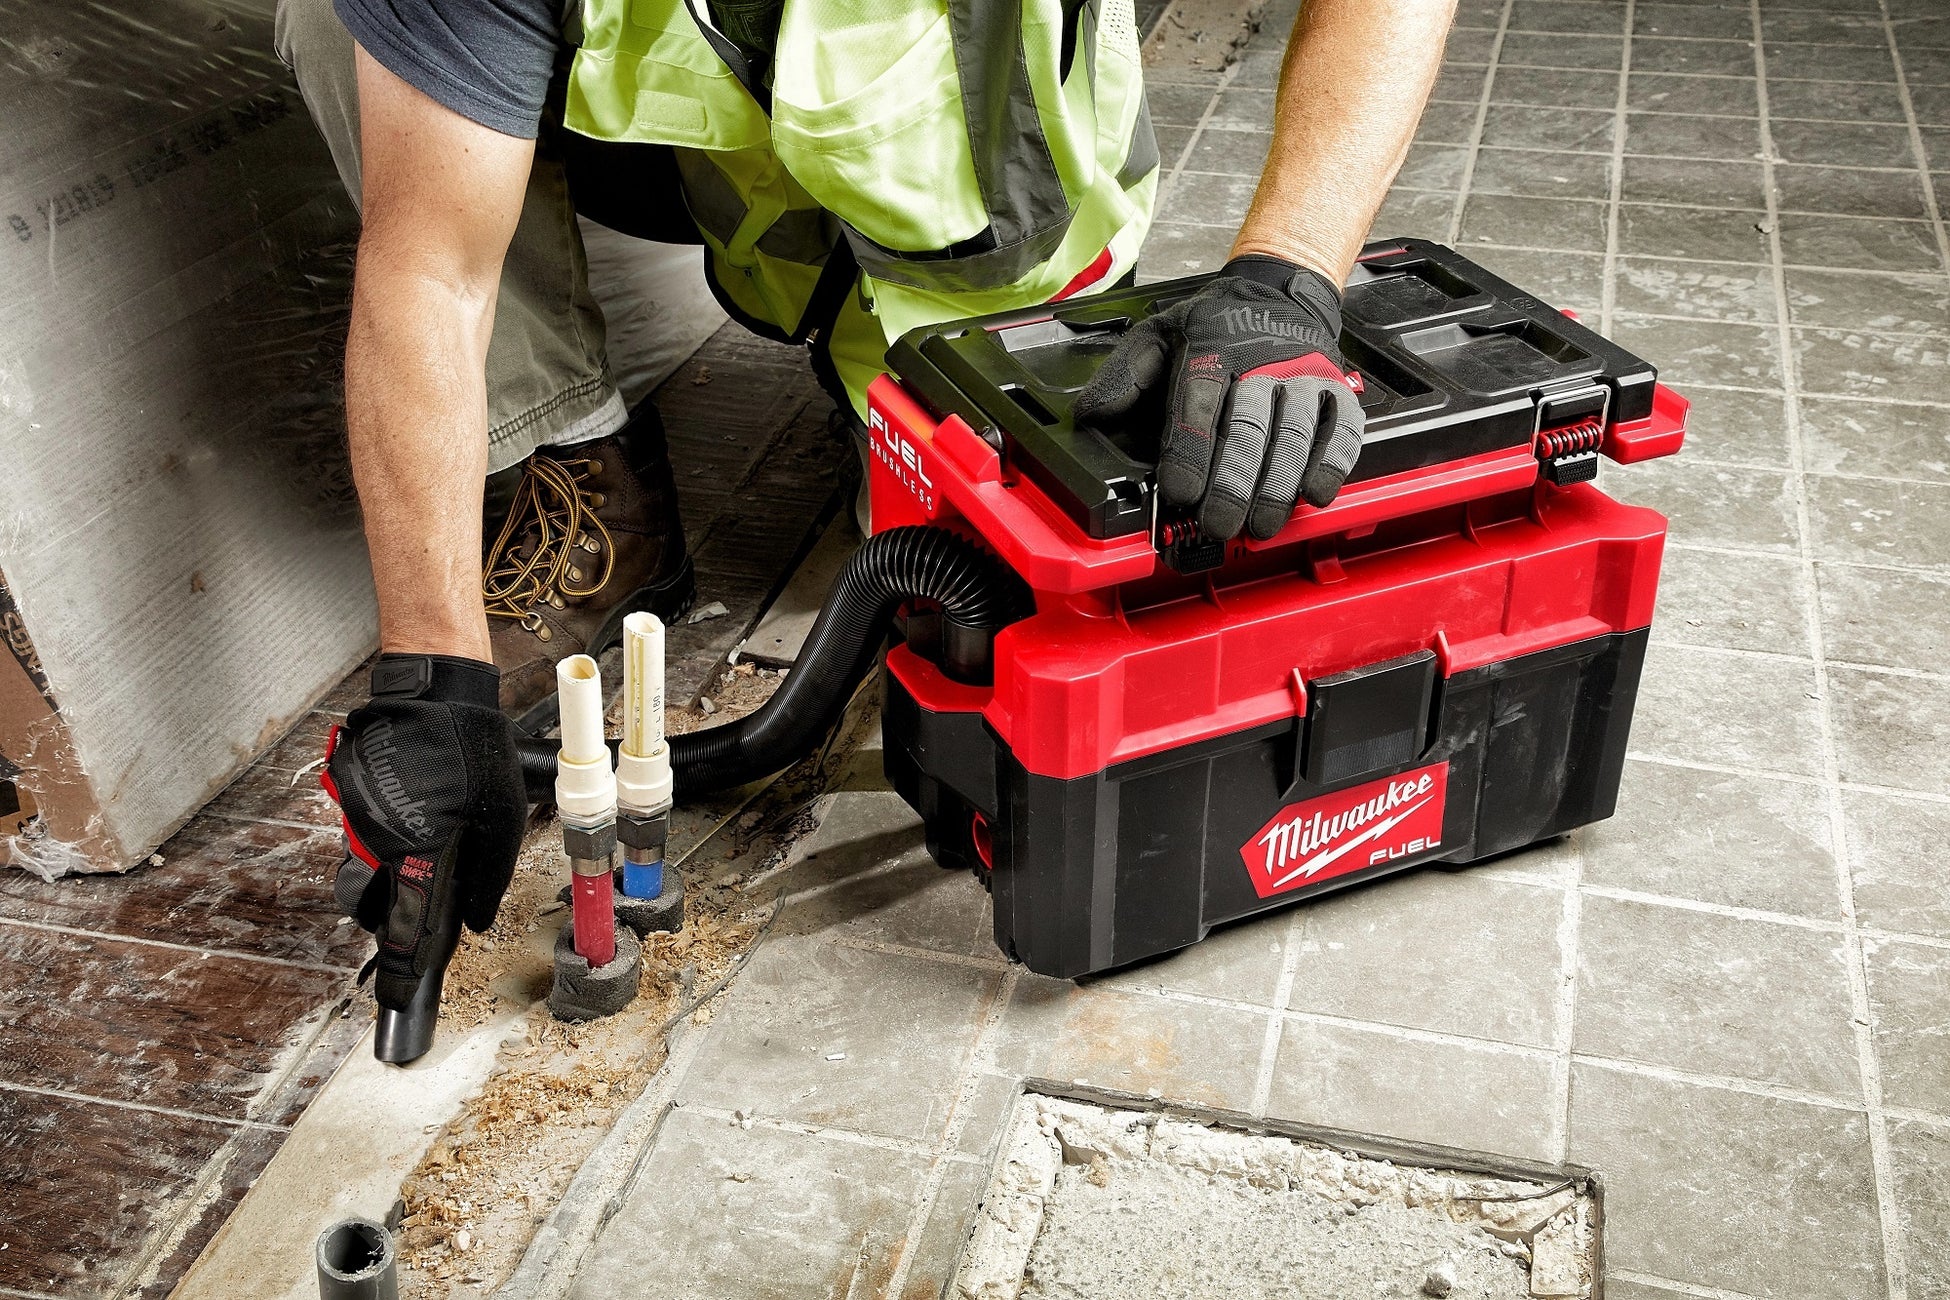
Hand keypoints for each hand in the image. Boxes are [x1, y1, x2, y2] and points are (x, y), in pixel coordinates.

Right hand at [323, 654, 525, 1010]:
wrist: (433, 692)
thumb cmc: (472, 749)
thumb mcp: (503, 818)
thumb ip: (490, 875)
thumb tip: (477, 920)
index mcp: (418, 850)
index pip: (405, 927)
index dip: (403, 969)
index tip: (399, 1000)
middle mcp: (378, 841)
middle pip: (369, 909)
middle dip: (389, 923)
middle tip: (416, 919)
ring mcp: (358, 821)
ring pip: (361, 877)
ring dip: (386, 884)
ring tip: (421, 863)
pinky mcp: (351, 803)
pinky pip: (362, 841)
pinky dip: (384, 846)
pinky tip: (415, 821)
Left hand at [1074, 255, 1364, 540]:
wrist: (1280, 291)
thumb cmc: (1215, 326)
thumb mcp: (1159, 335)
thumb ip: (1126, 375)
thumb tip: (1092, 416)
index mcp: (1212, 346)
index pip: (1198, 402)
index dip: (1189, 452)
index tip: (1179, 493)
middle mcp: (1262, 360)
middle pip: (1248, 426)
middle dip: (1233, 483)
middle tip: (1219, 524)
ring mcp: (1304, 375)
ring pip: (1294, 434)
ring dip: (1278, 485)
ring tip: (1260, 524)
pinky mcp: (1338, 390)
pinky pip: (1342, 430)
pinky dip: (1331, 465)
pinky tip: (1312, 494)